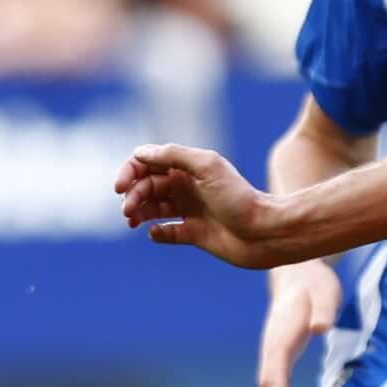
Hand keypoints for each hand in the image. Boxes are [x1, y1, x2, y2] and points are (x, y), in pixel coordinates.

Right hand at [115, 145, 289, 265]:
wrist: (265, 233)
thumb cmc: (239, 198)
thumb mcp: (207, 167)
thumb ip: (174, 155)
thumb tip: (140, 152)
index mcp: (188, 168)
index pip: (148, 162)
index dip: (130, 171)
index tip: (121, 187)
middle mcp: (187, 187)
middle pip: (146, 185)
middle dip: (132, 195)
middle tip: (128, 210)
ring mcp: (190, 210)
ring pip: (152, 208)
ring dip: (137, 212)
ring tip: (132, 221)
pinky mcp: (194, 234)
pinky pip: (166, 232)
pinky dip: (156, 232)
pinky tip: (156, 233)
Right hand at [255, 264, 339, 386]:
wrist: (299, 272)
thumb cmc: (313, 283)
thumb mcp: (324, 293)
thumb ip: (323, 310)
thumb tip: (321, 328)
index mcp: (279, 338)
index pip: (273, 379)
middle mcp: (271, 349)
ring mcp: (274, 353)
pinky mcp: (281, 355)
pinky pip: (280, 386)